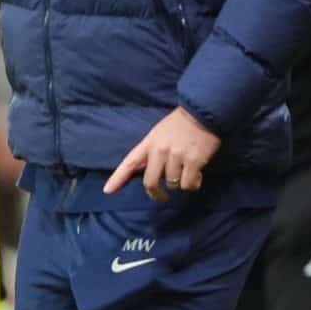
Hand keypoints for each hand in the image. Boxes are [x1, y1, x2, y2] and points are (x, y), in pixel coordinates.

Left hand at [104, 106, 221, 200]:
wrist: (202, 114)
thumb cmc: (179, 125)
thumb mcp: (158, 134)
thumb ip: (151, 152)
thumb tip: (150, 174)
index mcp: (149, 143)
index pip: (130, 162)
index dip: (117, 178)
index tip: (107, 191)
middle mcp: (159, 151)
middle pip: (150, 182)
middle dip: (156, 193)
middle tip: (162, 196)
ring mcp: (177, 156)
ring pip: (172, 184)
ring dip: (179, 183)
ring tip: (186, 172)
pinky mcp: (194, 161)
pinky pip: (188, 184)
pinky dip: (193, 184)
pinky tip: (197, 175)